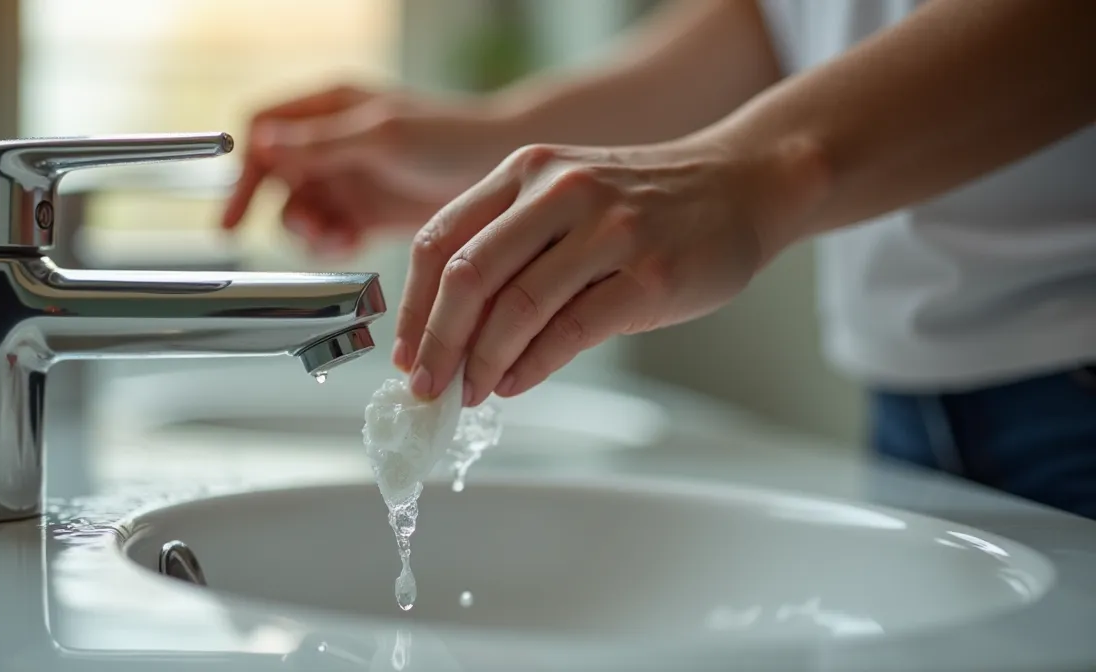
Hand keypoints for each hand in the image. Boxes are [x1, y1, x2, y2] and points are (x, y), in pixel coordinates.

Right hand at [221, 85, 515, 255]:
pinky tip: (349, 244)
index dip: (244, 171)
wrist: (502, 172)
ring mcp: (347, 180)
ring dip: (309, 232)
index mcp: (329, 107)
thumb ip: (321, 144)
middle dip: (284, 209)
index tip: (236, 212)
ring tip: (337, 237)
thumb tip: (264, 144)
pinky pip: (328, 236)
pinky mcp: (365, 214)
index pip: (262, 131)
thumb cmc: (453, 137)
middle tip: (311, 227)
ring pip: (299, 213)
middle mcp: (331, 143)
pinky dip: (331, 246)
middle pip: (275, 180)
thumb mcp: (382, 135)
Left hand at [395, 138, 803, 405]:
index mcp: (525, 170)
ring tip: (472, 392)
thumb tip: (451, 335)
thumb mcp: (564, 198)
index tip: (405, 355)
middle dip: (438, 343)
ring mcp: (608, 230)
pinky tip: (514, 384)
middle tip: (427, 388)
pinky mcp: (649, 274)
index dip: (413, 307)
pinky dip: (532, 367)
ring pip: (516, 308)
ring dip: (482, 363)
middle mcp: (560, 191)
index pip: (440, 240)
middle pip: (468, 275)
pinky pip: (571, 330)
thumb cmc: (642, 204)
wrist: (741, 184)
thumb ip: (509, 248)